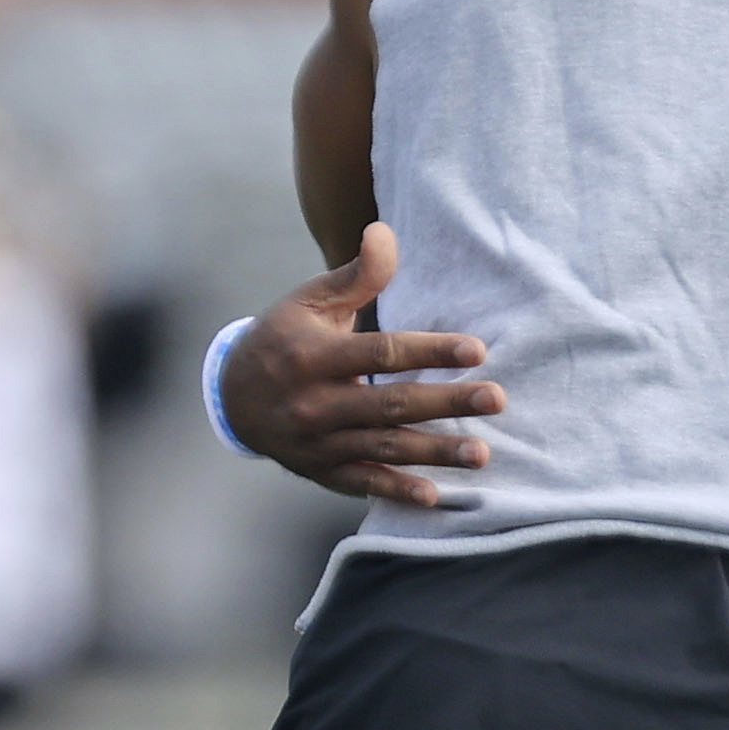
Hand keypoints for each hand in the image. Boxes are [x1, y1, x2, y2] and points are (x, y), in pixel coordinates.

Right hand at [223, 222, 506, 505]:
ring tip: (482, 452)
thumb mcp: (310, 301)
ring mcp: (317, 442)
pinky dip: (395, 491)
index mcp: (313, 356)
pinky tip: (435, 496)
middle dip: (447, 403)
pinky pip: (362, 483)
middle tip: (498, 399)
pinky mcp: (321, 471)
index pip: (381, 352)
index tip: (478, 350)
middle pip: (391, 404)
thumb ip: (355, 274)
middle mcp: (315, 403)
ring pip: (383, 448)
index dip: (430, 351)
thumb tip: (386, 233)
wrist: (231, 398)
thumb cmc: (283, 338)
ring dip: (434, 453)